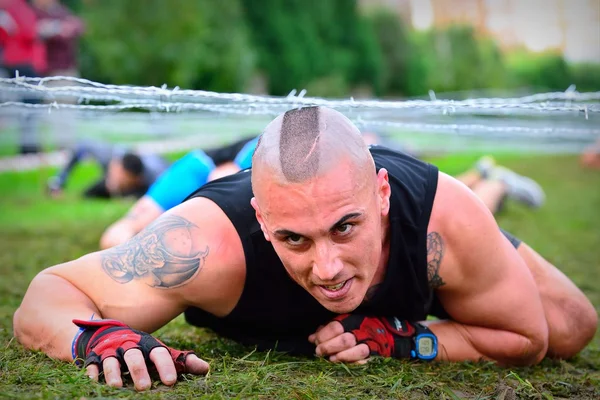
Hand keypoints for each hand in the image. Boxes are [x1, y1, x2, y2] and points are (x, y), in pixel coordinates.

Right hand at [73, 319, 208, 390]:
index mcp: (148, 344)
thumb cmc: (142, 349)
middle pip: (135, 356)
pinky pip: (92, 365)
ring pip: (112, 361)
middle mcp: (130, 345)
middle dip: (139, 370)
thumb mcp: (160, 352)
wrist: (109, 333)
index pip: (159, 353)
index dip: (165, 366)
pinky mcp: (94, 358)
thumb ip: (181, 361)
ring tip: (116, 386)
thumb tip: (206, 369)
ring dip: (113, 373)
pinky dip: (93, 372)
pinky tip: (94, 381)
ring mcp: (111, 351)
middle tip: (144, 387)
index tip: (171, 381)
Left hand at [308, 320, 370, 363]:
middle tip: (319, 351)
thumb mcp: (342, 323)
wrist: (381, 330)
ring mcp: (371, 342)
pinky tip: (344, 363)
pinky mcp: (376, 354)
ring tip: (331, 359)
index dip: (324, 335)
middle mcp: (363, 330)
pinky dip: (354, 362)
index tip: (315, 341)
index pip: (336, 327)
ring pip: (359, 350)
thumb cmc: (356, 326)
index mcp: (352, 319)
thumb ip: (327, 330)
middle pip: (346, 340)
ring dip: (342, 356)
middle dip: (329, 347)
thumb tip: (311, 338)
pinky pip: (367, 360)